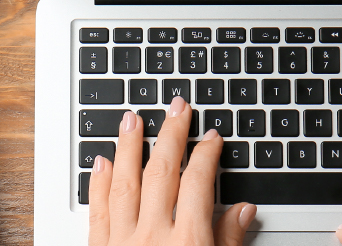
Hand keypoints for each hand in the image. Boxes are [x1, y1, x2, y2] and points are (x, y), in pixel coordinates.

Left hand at [88, 96, 255, 245]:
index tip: (211, 138)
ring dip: (128, 147)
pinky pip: (98, 211)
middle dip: (170, 135)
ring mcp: (122, 242)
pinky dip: (98, 184)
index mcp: (188, 243)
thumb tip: (243, 211)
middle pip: (161, 173)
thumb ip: (228, 241)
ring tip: (133, 120)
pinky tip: (102, 162)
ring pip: (124, 184)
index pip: (198, 184)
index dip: (206, 156)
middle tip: (176, 108)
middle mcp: (152, 237)